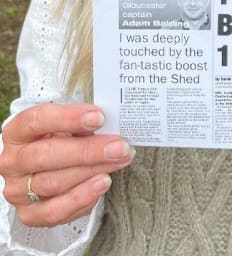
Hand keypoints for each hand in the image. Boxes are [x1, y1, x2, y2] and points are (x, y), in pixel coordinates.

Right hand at [0, 103, 134, 226]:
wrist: (45, 166)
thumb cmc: (57, 139)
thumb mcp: (64, 124)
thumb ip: (80, 124)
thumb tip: (109, 125)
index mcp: (18, 131)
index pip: (37, 120)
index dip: (68, 118)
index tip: (99, 117)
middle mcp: (12, 161)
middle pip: (46, 155)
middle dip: (88, 150)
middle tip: (118, 146)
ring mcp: (18, 190)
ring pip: (53, 183)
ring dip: (91, 173)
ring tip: (118, 162)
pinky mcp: (29, 214)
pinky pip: (55, 211)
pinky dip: (82, 198)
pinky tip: (102, 184)